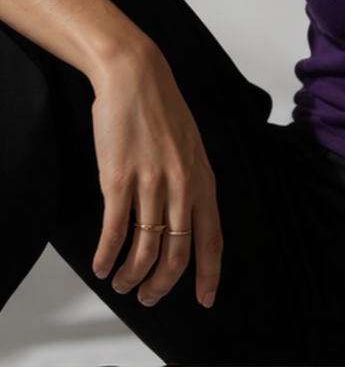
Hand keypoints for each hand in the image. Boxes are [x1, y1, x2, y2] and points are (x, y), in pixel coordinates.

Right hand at [89, 43, 221, 307]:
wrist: (136, 76)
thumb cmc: (162, 108)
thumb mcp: (191, 147)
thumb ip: (192, 181)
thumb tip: (187, 218)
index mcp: (203, 178)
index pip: (212, 237)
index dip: (209, 273)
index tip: (206, 298)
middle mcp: (182, 185)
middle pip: (177, 254)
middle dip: (163, 284)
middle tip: (150, 296)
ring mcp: (151, 183)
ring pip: (145, 250)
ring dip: (132, 275)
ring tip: (122, 283)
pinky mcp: (119, 180)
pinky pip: (115, 231)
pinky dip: (107, 256)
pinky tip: (101, 265)